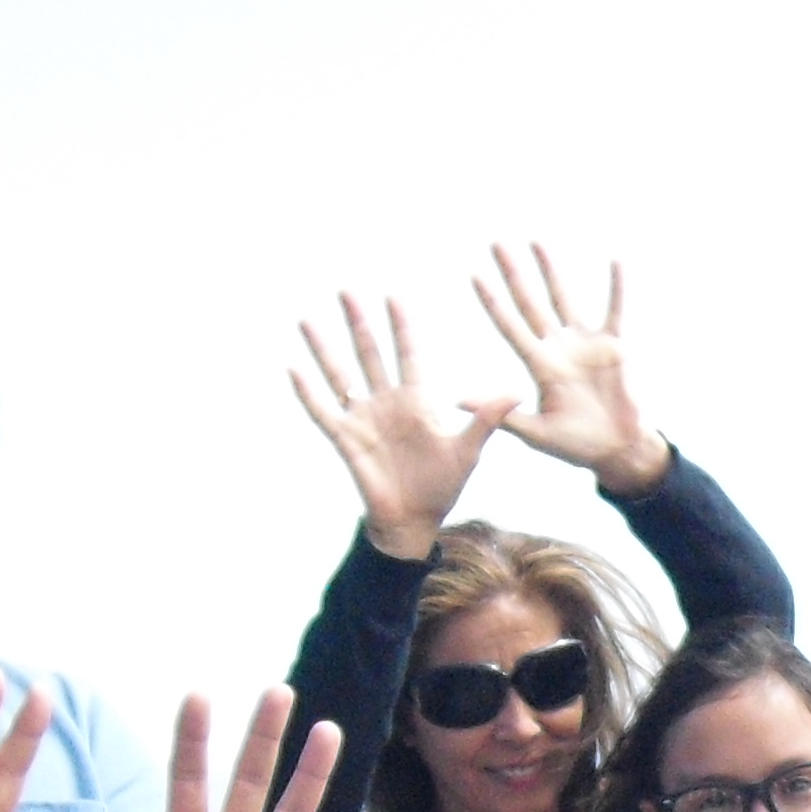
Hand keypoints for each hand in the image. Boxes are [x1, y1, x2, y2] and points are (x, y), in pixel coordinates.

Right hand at [289, 293, 510, 560]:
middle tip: (346, 290)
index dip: (401, 326)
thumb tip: (516, 392)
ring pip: (340, 375)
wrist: (416, 521)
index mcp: (417, 402)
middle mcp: (387, 403)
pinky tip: (294, 368)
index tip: (393, 295)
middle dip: (359, 323)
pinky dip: (308, 392)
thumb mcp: (468, 450)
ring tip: (308, 320)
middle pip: (370, 354)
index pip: (407, 354)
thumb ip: (485, 419)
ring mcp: (364, 419)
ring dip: (324, 349)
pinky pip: (323, 411)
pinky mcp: (346, 439)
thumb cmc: (442, 486)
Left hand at [476, 245, 666, 497]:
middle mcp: (558, 349)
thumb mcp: (536, 434)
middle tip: (496, 243)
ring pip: (563, 298)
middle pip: (530, 303)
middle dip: (513, 274)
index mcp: (539, 366)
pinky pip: (615, 310)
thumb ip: (501, 415)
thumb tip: (456, 402)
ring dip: (550, 270)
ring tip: (536, 241)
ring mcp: (585, 345)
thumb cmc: (577, 446)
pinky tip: (616, 261)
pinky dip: (616, 287)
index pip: (510, 327)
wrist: (618, 451)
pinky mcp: (614, 347)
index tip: (474, 275)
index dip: (493, 302)